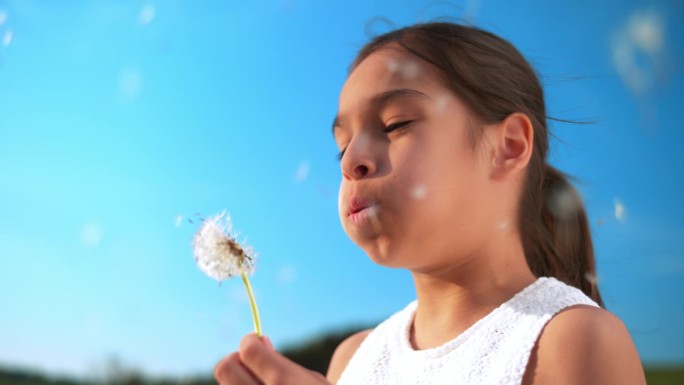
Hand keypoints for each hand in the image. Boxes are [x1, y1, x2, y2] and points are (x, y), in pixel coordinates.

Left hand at [214, 333, 332, 384]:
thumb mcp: (314, 382)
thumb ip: (283, 364)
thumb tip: (257, 343)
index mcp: (284, 382)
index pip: (248, 350)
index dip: (250, 342)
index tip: (255, 343)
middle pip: (225, 369)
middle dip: (236, 361)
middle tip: (251, 364)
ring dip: (239, 383)